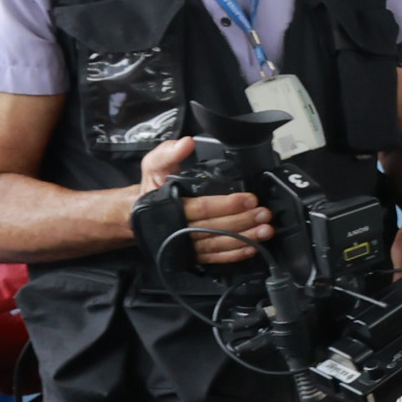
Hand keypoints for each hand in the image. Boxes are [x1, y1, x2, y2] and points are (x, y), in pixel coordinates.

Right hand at [141, 136, 269, 266]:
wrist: (136, 214)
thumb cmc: (151, 189)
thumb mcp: (153, 166)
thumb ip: (168, 153)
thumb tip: (186, 143)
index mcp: (171, 207)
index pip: (203, 207)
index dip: (228, 204)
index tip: (250, 199)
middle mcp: (178, 228)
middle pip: (215, 227)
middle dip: (243, 221)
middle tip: (264, 214)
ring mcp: (185, 244)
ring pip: (217, 244)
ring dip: (244, 239)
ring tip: (265, 231)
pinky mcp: (191, 255)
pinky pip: (214, 258)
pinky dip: (233, 255)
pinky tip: (251, 248)